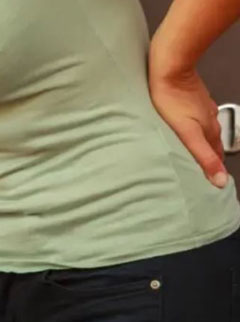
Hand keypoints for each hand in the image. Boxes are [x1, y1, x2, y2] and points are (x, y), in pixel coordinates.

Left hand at [148, 64, 227, 187]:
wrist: (171, 69)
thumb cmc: (173, 100)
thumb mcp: (188, 134)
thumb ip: (203, 157)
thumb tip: (220, 180)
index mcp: (209, 130)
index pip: (216, 154)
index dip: (215, 167)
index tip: (214, 180)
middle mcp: (210, 119)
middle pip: (212, 141)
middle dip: (210, 155)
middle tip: (205, 168)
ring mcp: (202, 106)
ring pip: (205, 128)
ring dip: (203, 140)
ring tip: (196, 150)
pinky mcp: (192, 97)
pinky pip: (196, 115)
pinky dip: (194, 125)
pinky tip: (187, 125)